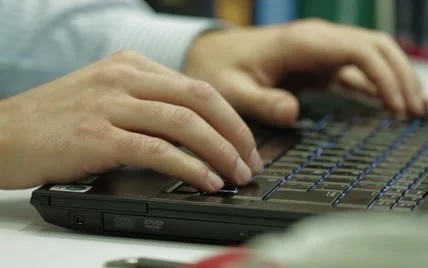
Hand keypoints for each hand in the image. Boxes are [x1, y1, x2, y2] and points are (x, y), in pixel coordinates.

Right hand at [0, 50, 262, 190]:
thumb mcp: (106, 97)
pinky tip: (205, 180)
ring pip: (184, 123)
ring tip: (236, 174)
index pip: (197, 87)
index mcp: (131, 65)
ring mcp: (110, 104)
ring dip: (219, 151)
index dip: (230, 118)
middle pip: (200, 100)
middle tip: (250, 161)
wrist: (1, 133)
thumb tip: (196, 134)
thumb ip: (147, 105)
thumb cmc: (55, 120)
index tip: (245, 144)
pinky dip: (188, 166)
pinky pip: (157, 150)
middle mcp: (124, 78)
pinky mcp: (98, 136)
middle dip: (235, 133)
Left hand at [184, 19, 427, 126]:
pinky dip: (379, 85)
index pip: (360, 51)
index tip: (397, 106)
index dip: (386, 76)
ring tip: (416, 108)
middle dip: (401, 76)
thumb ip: (262, 101)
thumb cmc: (222, 69)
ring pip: (374, 56)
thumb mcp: (233, 90)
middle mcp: (319, 41)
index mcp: (304, 43)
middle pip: (377, 47)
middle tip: (415, 111)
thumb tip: (293, 113)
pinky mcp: (321, 64)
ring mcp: (323, 51)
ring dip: (397, 78)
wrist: (213, 56)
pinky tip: (391, 103)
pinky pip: (359, 70)